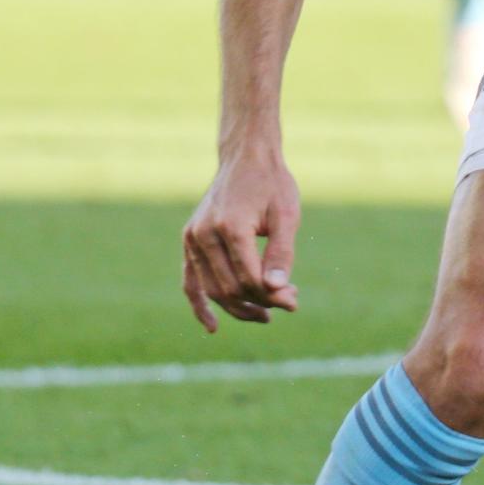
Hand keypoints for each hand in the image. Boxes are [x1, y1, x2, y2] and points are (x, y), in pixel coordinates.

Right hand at [182, 150, 300, 331]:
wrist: (245, 158)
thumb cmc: (272, 184)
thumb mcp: (287, 215)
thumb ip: (282, 253)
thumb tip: (277, 290)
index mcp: (231, 227)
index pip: (250, 278)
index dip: (273, 295)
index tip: (295, 300)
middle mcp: (204, 235)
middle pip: (231, 287)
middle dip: (260, 302)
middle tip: (288, 303)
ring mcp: (192, 239)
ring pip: (212, 289)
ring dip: (238, 307)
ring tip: (266, 314)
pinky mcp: (189, 241)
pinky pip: (190, 281)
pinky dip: (200, 304)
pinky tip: (214, 326)